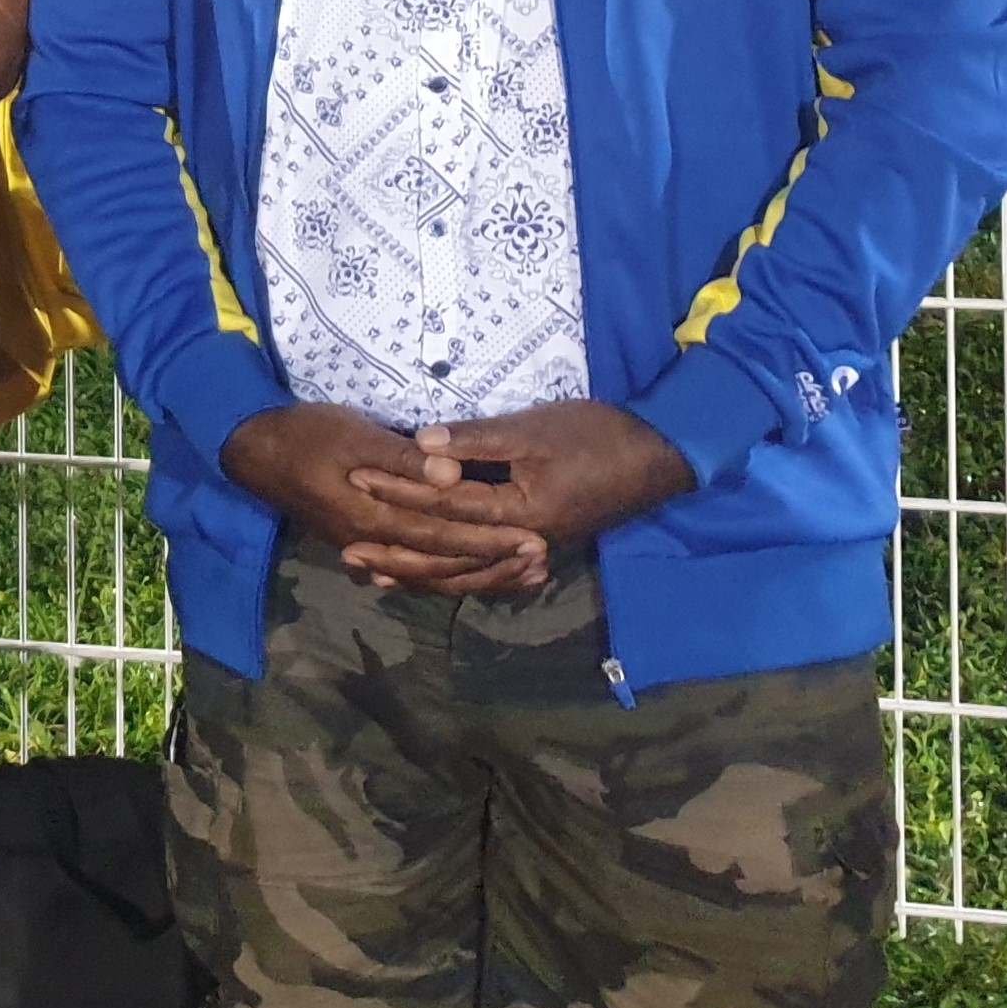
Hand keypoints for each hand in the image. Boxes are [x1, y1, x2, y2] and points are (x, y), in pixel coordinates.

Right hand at [220, 403, 547, 593]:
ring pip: (431, 574)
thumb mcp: (354, 433)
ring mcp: (367, 547)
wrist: (255, 452)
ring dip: (478, 575)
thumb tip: (452, 474)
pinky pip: (412, 571)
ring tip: (521, 575)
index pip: (445, 534)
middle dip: (495, 563)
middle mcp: (374, 542)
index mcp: (375, 516)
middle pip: (444, 563)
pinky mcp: (363, 543)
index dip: (491, 539)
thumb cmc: (306, 434)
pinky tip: (468, 578)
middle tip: (543, 563)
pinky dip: (445, 577)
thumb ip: (403, 458)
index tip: (535, 539)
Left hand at [351, 401, 696, 562]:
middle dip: (398, 552)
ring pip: (467, 573)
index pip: (445, 505)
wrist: (658, 457)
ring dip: (421, 575)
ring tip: (375, 576)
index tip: (356, 478)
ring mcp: (533, 550)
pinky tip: (429, 578)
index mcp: (519, 513)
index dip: (399, 490)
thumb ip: (476, 440)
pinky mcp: (539, 547)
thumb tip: (419, 443)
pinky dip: (455, 576)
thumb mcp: (533, 429)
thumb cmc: (596, 435)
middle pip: (450, 555)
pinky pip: (488, 572)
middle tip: (348, 551)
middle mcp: (523, 544)